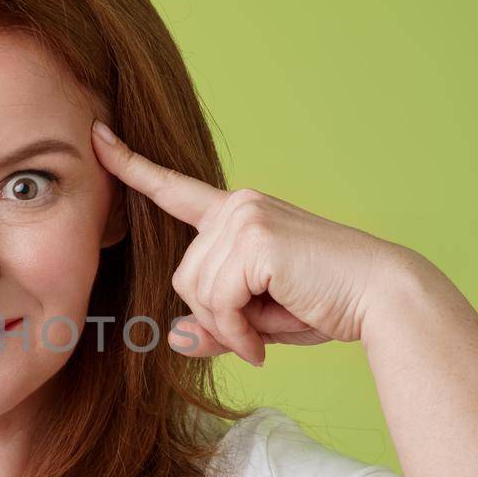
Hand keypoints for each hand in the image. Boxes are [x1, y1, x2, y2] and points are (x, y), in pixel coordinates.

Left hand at [89, 119, 413, 366]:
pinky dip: (236, 332)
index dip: (131, 166)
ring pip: (195, 292)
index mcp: (237, 213)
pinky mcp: (255, 240)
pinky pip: (217, 302)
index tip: (97, 136)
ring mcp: (245, 219)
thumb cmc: (325, 303)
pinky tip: (262, 340)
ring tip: (264, 334)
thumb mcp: (257, 317)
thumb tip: (175, 337)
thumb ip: (215, 325)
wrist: (380, 297)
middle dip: (214, 316)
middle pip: (182, 276)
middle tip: (253, 333)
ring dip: (227, 327)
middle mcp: (238, 206)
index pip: (175, 188)